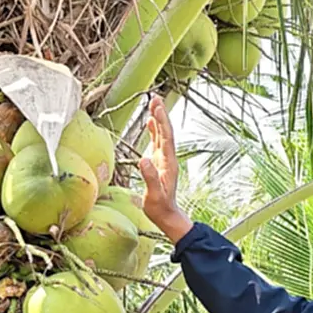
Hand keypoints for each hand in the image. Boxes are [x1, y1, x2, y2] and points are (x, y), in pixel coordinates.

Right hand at [139, 95, 192, 243]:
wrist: (166, 215)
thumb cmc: (159, 207)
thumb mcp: (154, 194)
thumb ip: (149, 177)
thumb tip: (144, 159)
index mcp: (168, 163)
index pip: (166, 138)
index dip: (162, 122)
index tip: (156, 107)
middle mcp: (168, 158)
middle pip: (165, 132)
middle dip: (161, 114)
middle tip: (155, 97)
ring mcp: (164, 159)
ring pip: (162, 135)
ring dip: (159, 119)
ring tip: (154, 103)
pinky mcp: (159, 162)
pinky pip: (157, 142)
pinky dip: (155, 130)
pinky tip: (151, 122)